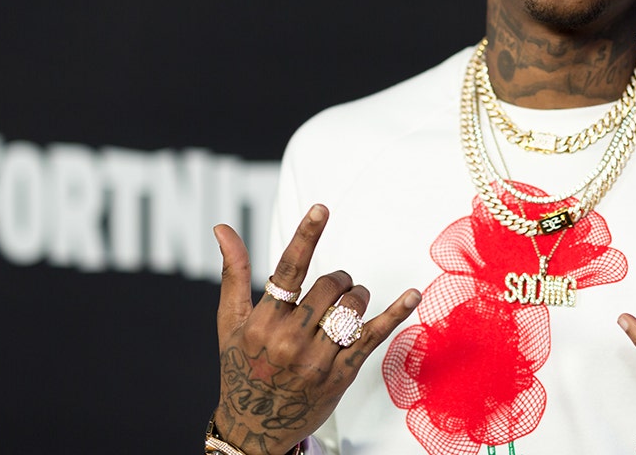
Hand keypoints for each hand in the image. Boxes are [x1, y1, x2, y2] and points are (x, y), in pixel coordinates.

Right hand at [211, 204, 420, 454]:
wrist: (254, 425)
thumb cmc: (241, 367)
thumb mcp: (230, 322)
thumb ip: (234, 272)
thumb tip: (223, 228)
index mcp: (262, 323)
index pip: (288, 271)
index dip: (306, 236)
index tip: (322, 209)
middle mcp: (290, 340)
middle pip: (330, 285)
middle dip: (338, 278)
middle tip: (334, 286)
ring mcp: (318, 359)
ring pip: (353, 305)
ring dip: (357, 295)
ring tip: (348, 303)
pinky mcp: (342, 373)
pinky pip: (375, 335)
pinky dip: (397, 312)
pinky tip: (413, 294)